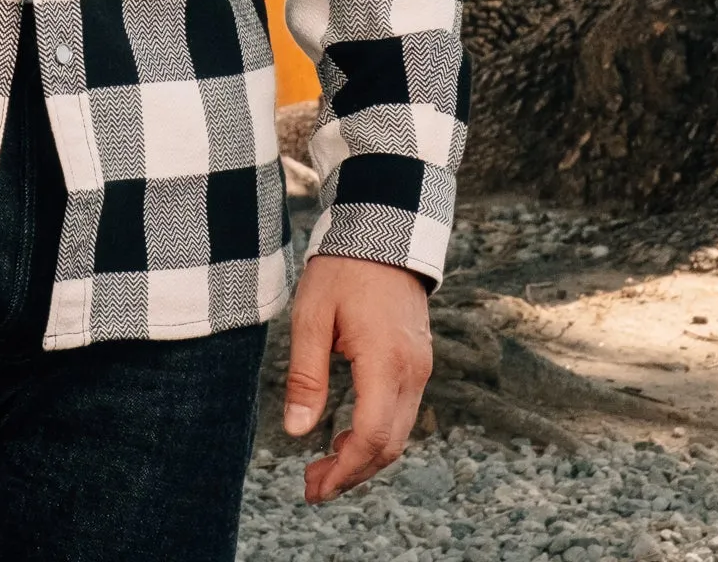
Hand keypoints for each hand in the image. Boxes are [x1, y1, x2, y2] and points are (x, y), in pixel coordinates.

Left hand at [281, 253, 431, 503]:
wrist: (384, 230)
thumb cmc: (343, 268)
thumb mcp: (312, 317)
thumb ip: (306, 375)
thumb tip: (297, 431)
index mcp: (386, 362)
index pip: (371, 437)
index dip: (343, 470)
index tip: (313, 486)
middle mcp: (412, 372)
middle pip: (388, 445)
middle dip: (352, 474)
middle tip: (313, 486)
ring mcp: (420, 368)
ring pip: (398, 434)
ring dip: (364, 458)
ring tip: (325, 468)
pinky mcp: (418, 361)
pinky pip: (402, 414)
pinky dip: (376, 436)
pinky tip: (348, 437)